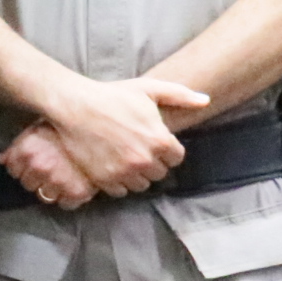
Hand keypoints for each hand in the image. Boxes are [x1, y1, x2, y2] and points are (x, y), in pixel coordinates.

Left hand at [0, 125, 98, 209]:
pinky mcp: (77, 192)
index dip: (21, 168)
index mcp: (27, 150)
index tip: (30, 165)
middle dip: (36, 179)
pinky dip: (70, 199)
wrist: (100, 124)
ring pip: (45, 196)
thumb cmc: (69, 122)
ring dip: (52, 190)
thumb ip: (18, 146)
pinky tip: (74, 188)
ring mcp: (57, 180)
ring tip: (63, 178)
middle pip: (28, 184)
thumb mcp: (40, 126)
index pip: (13, 170)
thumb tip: (1, 159)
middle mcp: (39, 166)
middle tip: (51, 169)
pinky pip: (67, 205)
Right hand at [36, 75, 211, 195]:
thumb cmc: (112, 95)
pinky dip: (117, 182)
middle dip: (152, 163)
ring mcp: (123, 172)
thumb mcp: (149, 89)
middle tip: (138, 149)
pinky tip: (111, 167)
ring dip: (135, 175)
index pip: (176, 158)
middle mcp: (144, 160)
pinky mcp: (104, 179)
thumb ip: (180, 95)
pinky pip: (119, 191)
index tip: (155, 143)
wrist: (75, 106)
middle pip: (159, 173)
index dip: (167, 150)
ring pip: (140, 185)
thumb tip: (206, 101)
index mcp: (160, 140)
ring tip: (124, 159)